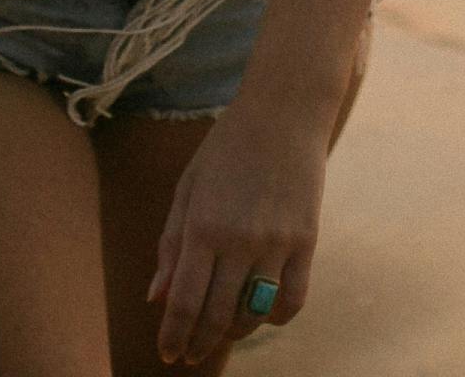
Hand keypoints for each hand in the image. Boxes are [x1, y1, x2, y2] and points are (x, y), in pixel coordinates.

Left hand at [147, 99, 326, 366]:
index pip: (185, 302)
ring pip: (255, 313)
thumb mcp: (188, 189)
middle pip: (218, 316)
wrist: (283, 111)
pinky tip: (262, 314)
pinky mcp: (306, 241)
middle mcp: (239, 240)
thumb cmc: (226, 148)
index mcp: (203, 226)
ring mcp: (277, 243)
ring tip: (222, 332)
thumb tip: (157, 298)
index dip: (174, 336)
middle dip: (200, 344)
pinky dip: (276, 317)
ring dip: (235, 333)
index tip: (168, 354)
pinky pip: (293, 300)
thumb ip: (171, 245)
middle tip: (190, 355)